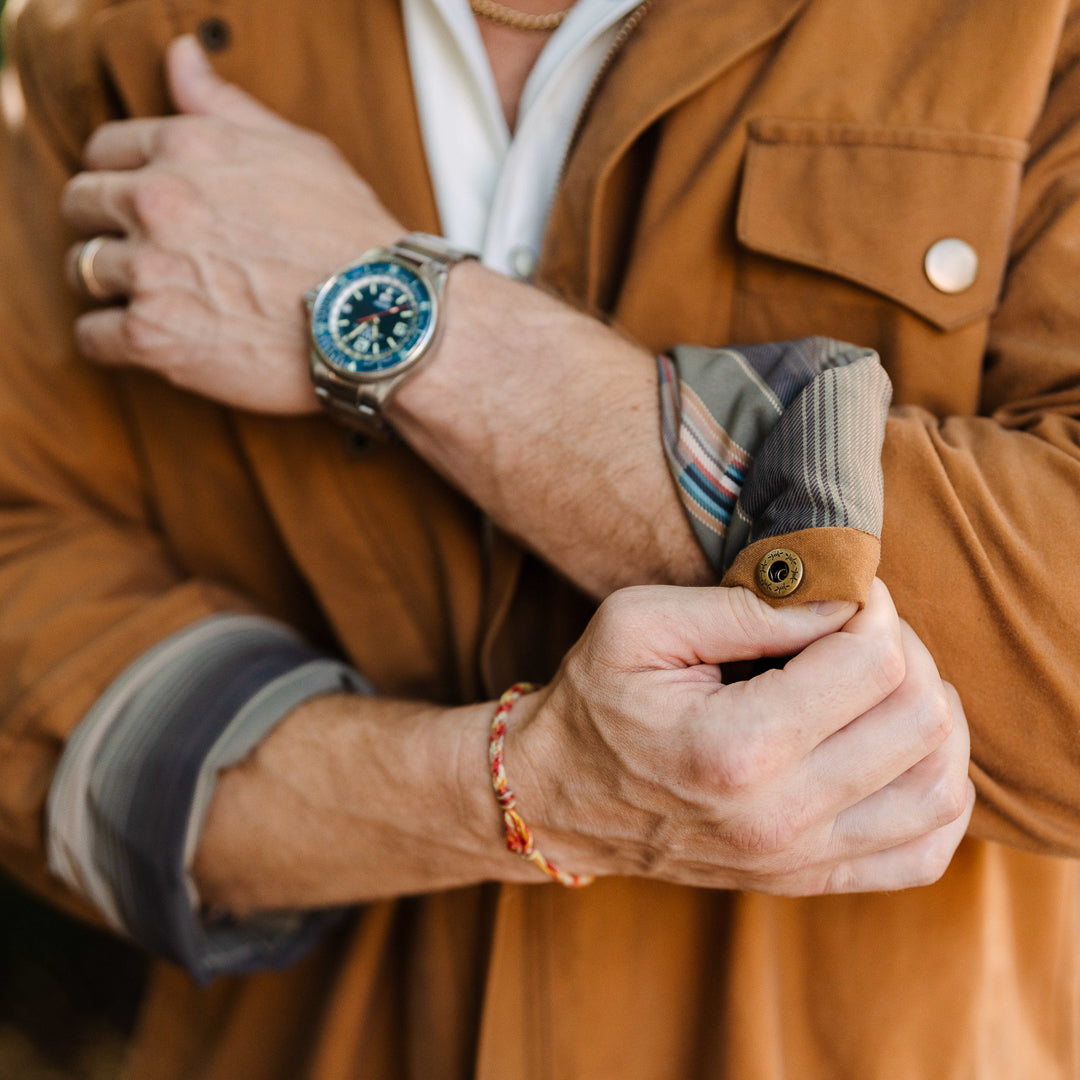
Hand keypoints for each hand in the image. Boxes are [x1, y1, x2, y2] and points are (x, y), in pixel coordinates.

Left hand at [61, 35, 401, 412]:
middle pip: (82, 205)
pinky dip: (115, 341)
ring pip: (83, 269)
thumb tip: (180, 57)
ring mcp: (150, 269)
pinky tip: (154, 342)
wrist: (378, 318)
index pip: (106, 151)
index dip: (124, 181)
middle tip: (151, 256)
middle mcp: (156, 200)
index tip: (148, 210)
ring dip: (113, 286)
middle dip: (107, 228)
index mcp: (186, 146)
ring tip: (161, 301)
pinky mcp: (153, 335)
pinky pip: (94, 336)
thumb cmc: (351, 237)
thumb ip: (225, 106)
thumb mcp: (297, 150)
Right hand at [510, 579, 972, 893]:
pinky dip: (935, 792)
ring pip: (941, 787)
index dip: (874, 610)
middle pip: (921, 721)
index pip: (875, 666)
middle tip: (860, 630)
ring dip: (932, 717)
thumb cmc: (595, 701)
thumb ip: (746, 606)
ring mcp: (798, 861)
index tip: (841, 592)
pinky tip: (898, 749)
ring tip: (882, 682)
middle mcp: (779, 817)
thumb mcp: (640, 624)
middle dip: (907, 653)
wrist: (559, 799)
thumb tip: (845, 601)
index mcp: (736, 747)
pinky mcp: (807, 880)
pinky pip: (924, 851)